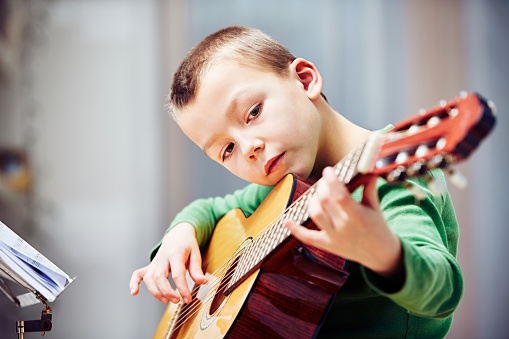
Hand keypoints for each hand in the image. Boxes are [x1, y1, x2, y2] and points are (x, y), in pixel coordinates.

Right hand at [129, 222, 206, 303]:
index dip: (182, 288)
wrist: (178, 234)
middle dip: (167, 291)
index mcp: (175, 253)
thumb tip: (202, 282)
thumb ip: (197, 269)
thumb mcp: (196, 254)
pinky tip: (134, 293)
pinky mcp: (150, 266)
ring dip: (156, 292)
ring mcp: (155, 262)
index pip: (177, 273)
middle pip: (159, 277)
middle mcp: (162, 258)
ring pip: (149, 278)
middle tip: (177, 301)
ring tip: (167, 300)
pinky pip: (138, 274)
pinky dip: (134, 283)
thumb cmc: (187, 245)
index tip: (188, 299)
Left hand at [285, 167, 402, 278]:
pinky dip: (295, 229)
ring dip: (312, 201)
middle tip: (324, 181)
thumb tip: (367, 168)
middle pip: (325, 202)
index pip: (340, 196)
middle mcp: (344, 227)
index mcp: (358, 216)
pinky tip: (286, 220)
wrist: (380, 254)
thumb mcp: (375, 207)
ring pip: (315, 214)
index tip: (328, 170)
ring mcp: (334, 237)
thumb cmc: (378, 227)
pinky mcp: (327, 245)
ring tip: (318, 195)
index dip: (332, 181)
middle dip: (322, 187)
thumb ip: (369, 188)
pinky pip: (308, 237)